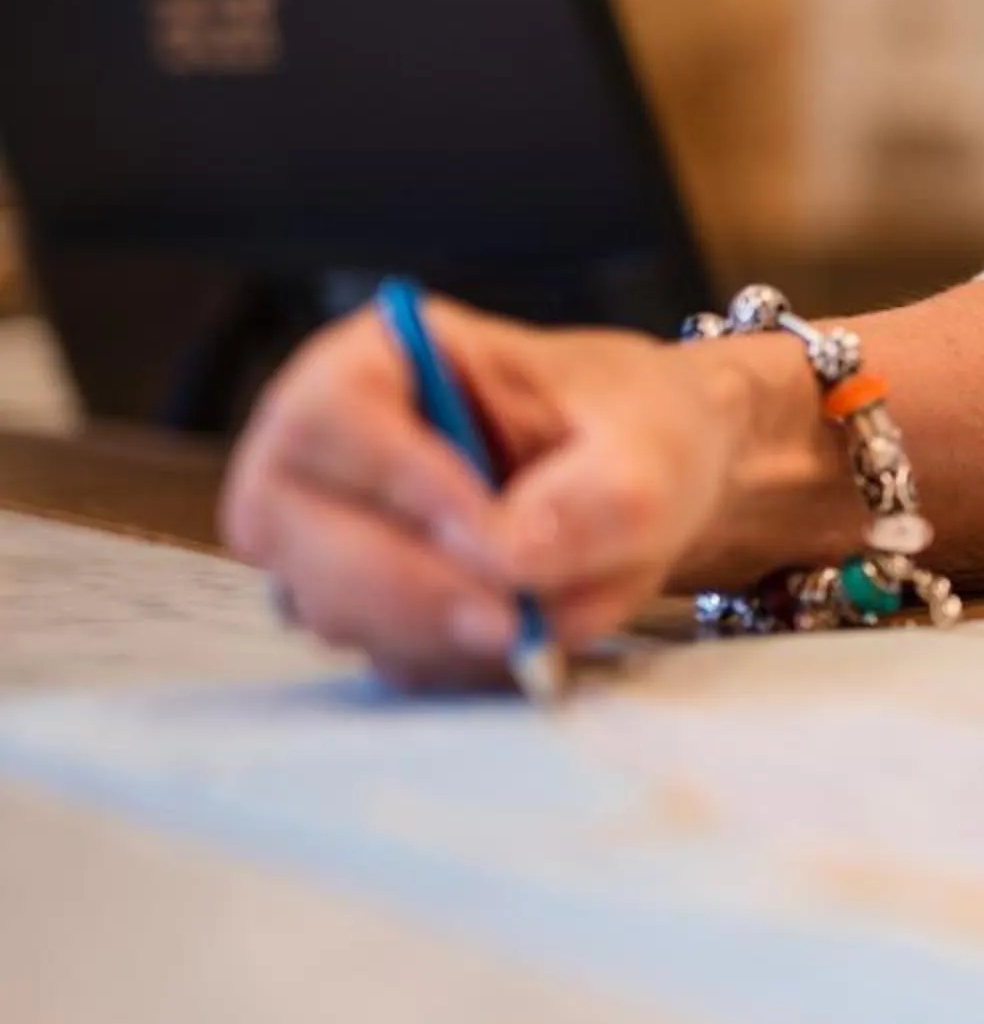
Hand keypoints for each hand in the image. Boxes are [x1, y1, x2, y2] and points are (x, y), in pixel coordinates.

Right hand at [221, 299, 780, 688]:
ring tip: (541, 615)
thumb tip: (506, 560)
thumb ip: (594, 501)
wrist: (646, 484)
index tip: (488, 534)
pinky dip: (458, 663)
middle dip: (410, 587)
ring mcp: (325, 534)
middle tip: (515, 621)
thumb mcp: (651, 451)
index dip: (397, 482)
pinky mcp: (358, 607)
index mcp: (382, 360)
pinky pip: (381, 655)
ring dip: (440, 632)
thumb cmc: (635, 433)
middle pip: (292, 525)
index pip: (331, 416)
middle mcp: (325, 447)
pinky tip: (525, 636)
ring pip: (331, 606)